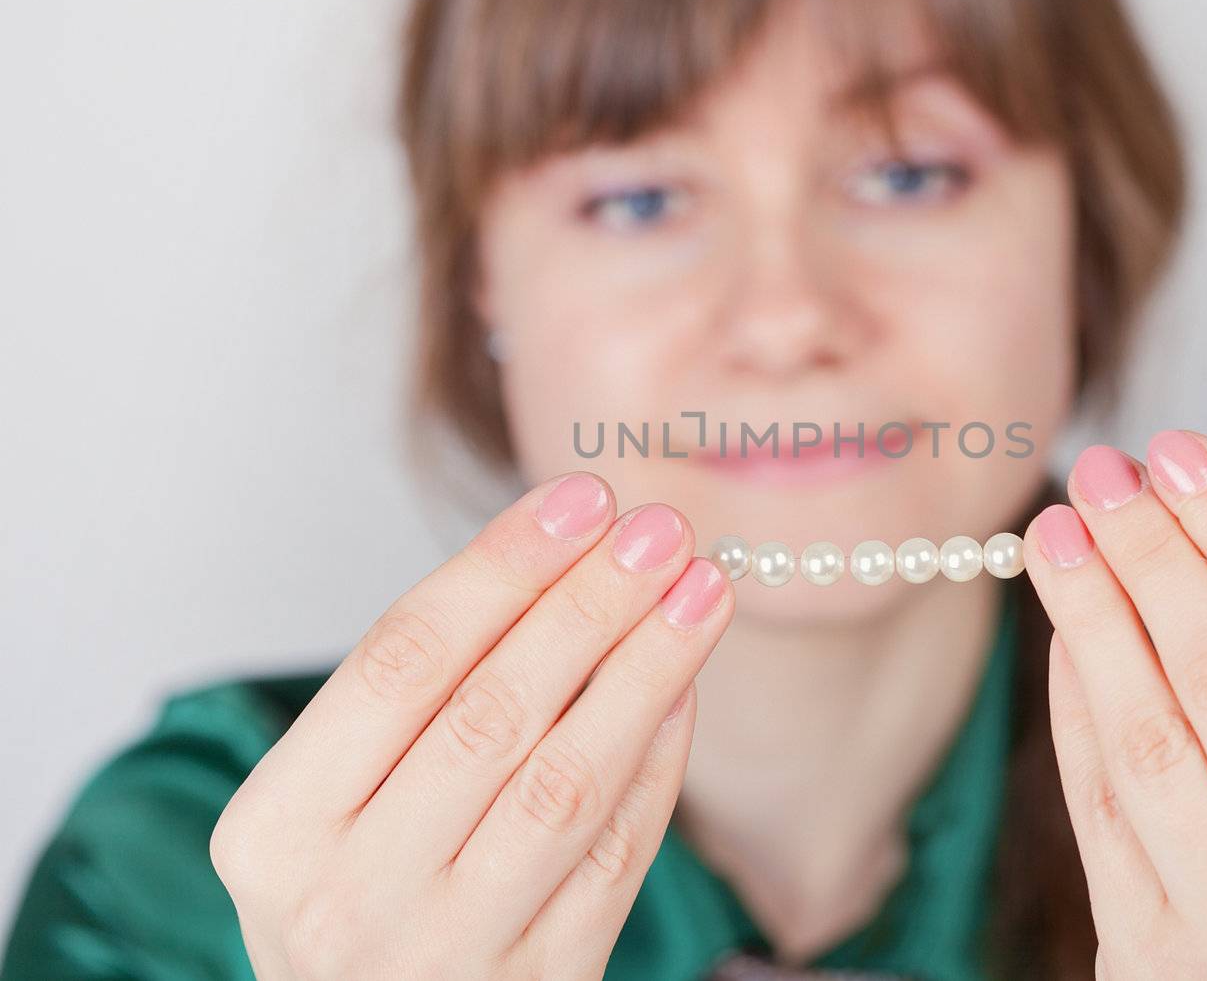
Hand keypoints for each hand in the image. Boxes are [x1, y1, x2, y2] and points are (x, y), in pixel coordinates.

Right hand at [210, 473, 732, 978]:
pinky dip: (656, 762)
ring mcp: (448, 953)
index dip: (501, 568)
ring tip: (700, 590)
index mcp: (278, 830)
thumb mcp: (329, 800)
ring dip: (645, 672)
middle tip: (658, 530)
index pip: (402, 661)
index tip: (582, 500)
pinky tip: (682, 688)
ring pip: (567, 783)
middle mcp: (351, 898)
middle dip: (588, 606)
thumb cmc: (351, 891)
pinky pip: (616, 857)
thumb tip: (562, 560)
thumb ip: (417, 697)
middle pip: (492, 713)